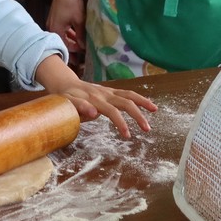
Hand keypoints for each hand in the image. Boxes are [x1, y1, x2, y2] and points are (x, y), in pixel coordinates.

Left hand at [35, 55, 155, 138]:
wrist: (65, 84)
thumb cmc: (65, 97)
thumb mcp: (67, 103)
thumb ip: (79, 108)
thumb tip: (94, 113)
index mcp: (95, 99)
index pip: (112, 111)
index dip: (121, 123)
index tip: (128, 136)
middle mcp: (105, 94)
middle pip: (126, 102)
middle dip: (138, 115)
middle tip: (147, 129)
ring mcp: (109, 91)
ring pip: (129, 95)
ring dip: (143, 102)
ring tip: (155, 110)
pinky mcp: (111, 91)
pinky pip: (127, 94)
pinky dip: (138, 99)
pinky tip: (147, 105)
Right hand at [47, 0, 85, 53]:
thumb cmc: (72, 3)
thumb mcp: (79, 21)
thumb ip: (81, 35)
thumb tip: (84, 47)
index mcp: (56, 30)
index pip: (65, 46)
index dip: (75, 51)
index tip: (84, 53)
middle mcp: (51, 28)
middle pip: (62, 42)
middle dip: (72, 47)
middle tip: (82, 53)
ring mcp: (52, 22)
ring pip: (62, 35)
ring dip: (71, 39)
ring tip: (80, 43)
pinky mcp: (54, 18)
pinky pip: (61, 29)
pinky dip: (68, 32)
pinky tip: (76, 33)